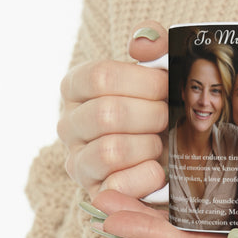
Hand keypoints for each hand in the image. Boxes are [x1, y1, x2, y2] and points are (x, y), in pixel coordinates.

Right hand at [57, 21, 168, 199]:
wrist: (169, 153)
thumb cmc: (158, 107)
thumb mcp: (160, 71)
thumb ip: (155, 45)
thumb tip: (141, 44)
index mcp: (77, 87)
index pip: (100, 76)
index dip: (143, 82)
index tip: (166, 87)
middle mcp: (69, 124)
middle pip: (108, 114)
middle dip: (152, 116)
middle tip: (167, 118)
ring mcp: (78, 161)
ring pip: (111, 151)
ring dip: (149, 146)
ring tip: (160, 143)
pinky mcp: (95, 193)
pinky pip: (119, 186)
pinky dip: (148, 176)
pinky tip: (159, 169)